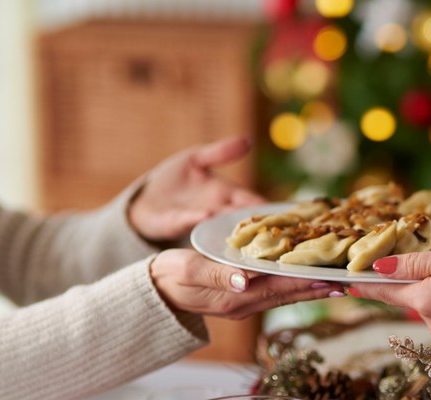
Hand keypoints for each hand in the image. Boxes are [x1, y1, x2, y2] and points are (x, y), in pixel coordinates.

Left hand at [129, 136, 264, 242]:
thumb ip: (221, 153)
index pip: (252, 202)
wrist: (143, 200)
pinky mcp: (175, 222)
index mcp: (225, 195)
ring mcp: (197, 219)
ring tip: (246, 225)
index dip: (268, 207)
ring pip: (219, 225)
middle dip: (256, 223)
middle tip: (276, 228)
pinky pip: (188, 220)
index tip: (287, 212)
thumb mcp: (196, 159)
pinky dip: (198, 217)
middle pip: (241, 218)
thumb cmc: (172, 181)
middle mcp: (216, 210)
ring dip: (231, 226)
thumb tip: (248, 141)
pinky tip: (207, 214)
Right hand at [150, 249, 343, 319]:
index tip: (332, 278)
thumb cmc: (168, 275)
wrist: (153, 291)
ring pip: (284, 295)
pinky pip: (274, 292)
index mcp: (234, 297)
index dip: (306, 283)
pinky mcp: (241, 298)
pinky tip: (307, 278)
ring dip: (311, 289)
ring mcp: (243, 304)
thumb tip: (245, 280)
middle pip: (288, 295)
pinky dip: (294, 285)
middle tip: (350, 282)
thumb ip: (216, 275)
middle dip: (318, 288)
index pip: (278, 288)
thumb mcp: (188, 271)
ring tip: (338, 282)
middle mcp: (244, 304)